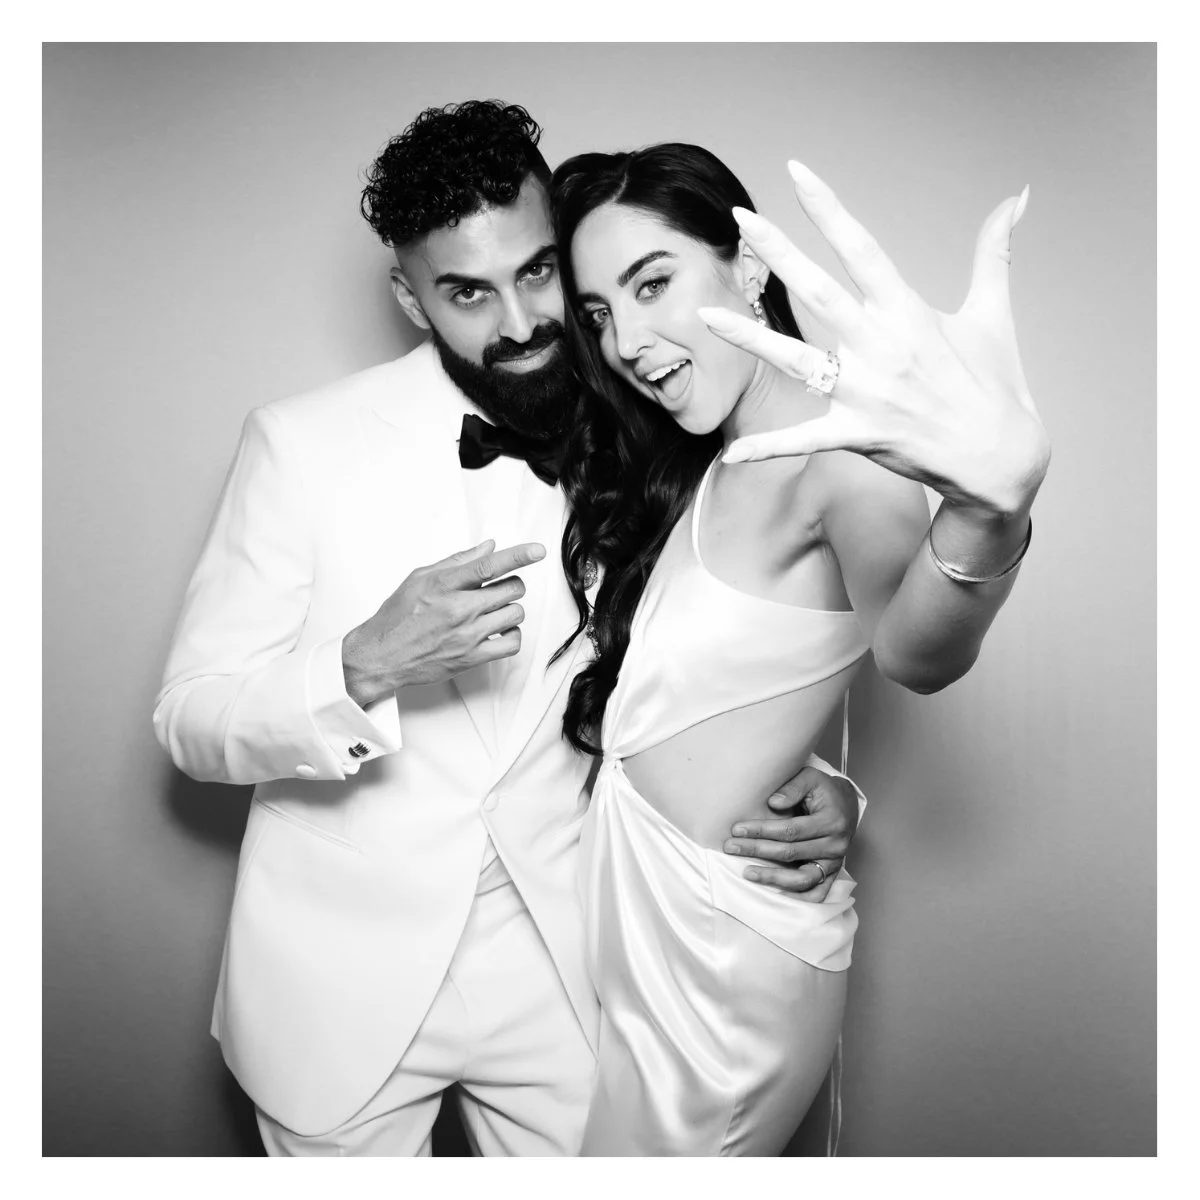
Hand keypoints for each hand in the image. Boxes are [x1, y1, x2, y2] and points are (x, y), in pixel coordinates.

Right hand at [342, 539, 544, 706]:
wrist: (382, 655)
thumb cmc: (398, 616)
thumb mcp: (419, 577)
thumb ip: (457, 561)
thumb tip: (489, 548)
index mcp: (445, 585)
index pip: (489, 566)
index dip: (518, 556)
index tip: (538, 551)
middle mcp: (459, 609)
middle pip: (512, 589)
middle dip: (510, 585)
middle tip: (496, 589)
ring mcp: (468, 635)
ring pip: (516, 613)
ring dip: (510, 609)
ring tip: (492, 611)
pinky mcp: (473, 658)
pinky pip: (512, 643)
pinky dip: (511, 634)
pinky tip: (497, 631)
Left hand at [699, 161, 1049, 517]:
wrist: (1001, 458)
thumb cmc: (995, 383)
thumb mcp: (994, 313)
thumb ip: (994, 252)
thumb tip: (1016, 198)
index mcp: (910, 312)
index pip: (862, 248)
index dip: (828, 209)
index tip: (798, 173)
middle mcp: (882, 346)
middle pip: (819, 291)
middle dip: (778, 252)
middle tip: (741, 219)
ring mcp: (866, 392)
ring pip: (794, 360)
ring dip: (748, 338)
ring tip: (704, 317)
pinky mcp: (858, 433)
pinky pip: (804, 440)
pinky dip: (768, 448)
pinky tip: (731, 454)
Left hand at [724, 764, 859, 900]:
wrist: (846, 805)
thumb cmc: (823, 790)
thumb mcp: (810, 777)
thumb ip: (793, 787)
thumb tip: (773, 802)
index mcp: (831, 821)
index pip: (791, 830)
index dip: (762, 831)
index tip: (737, 829)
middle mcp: (836, 845)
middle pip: (791, 853)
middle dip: (758, 850)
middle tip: (731, 847)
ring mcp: (835, 863)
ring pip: (803, 879)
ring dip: (773, 878)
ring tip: (747, 873)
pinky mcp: (832, 874)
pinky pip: (816, 893)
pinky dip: (796, 897)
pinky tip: (773, 892)